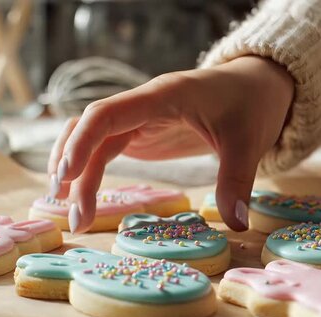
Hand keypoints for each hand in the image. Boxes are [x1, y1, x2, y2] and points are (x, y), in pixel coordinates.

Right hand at [49, 56, 294, 232]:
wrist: (255, 86)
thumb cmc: (250, 104)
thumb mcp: (249, 142)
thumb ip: (237, 180)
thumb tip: (235, 226)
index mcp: (163, 96)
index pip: (107, 113)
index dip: (81, 142)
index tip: (66, 176)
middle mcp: (141, 104)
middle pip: (90, 130)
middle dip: (72, 168)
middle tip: (70, 214)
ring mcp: (138, 118)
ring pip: (92, 141)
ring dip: (76, 174)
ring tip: (71, 215)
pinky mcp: (140, 133)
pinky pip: (104, 148)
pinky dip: (89, 172)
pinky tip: (80, 197)